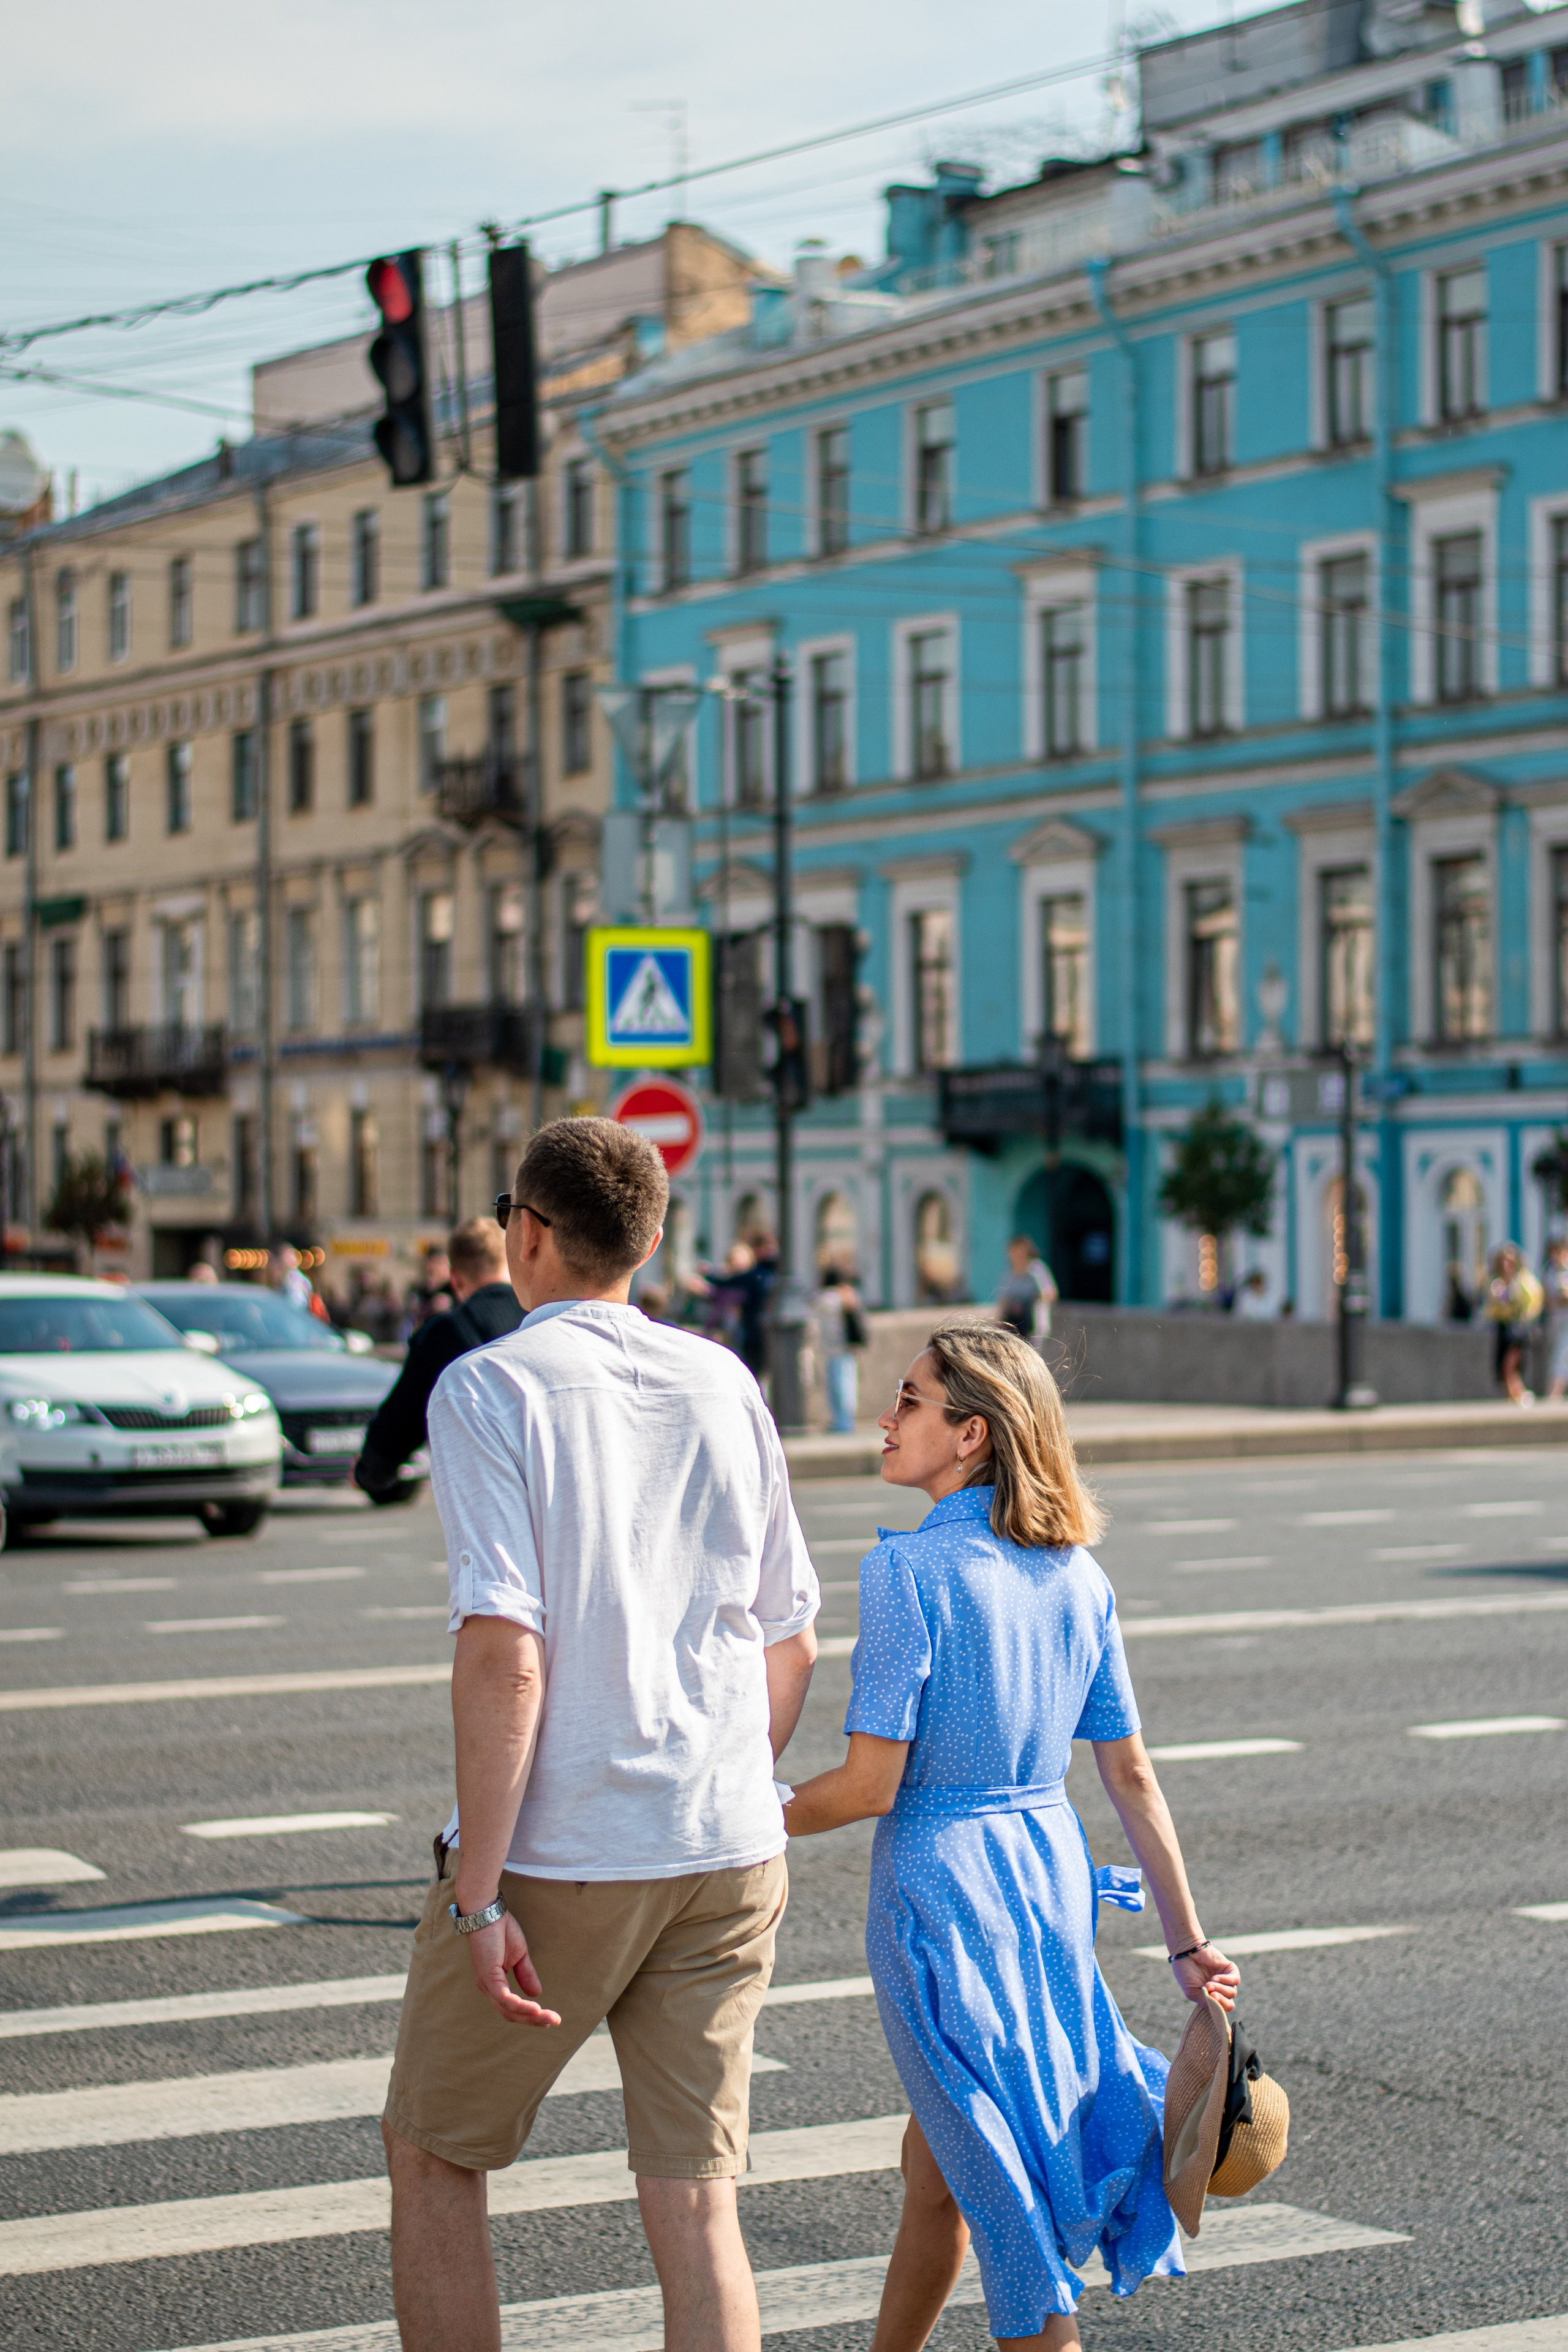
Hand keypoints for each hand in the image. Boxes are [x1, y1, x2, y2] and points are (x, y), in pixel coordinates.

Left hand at [462, 1906, 561, 2026]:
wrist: (488, 1913)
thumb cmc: (500, 1930)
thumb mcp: (519, 1956)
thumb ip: (526, 1975)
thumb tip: (537, 1994)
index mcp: (494, 1984)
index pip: (512, 2007)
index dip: (530, 2015)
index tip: (549, 2018)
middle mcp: (488, 1988)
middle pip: (511, 2014)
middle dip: (533, 2020)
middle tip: (554, 2022)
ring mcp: (487, 1984)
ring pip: (509, 2010)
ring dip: (530, 2016)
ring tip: (548, 2018)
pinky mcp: (489, 1977)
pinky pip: (505, 1998)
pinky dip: (520, 2006)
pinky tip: (535, 2008)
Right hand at [1171, 1942, 1239, 2010]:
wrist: (1185, 1951)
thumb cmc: (1185, 1971)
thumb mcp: (1191, 1991)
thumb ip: (1204, 2001)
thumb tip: (1216, 2009)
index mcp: (1210, 1998)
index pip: (1220, 2010)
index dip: (1217, 2010)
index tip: (1209, 2003)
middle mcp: (1220, 1991)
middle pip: (1229, 2005)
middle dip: (1221, 2002)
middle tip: (1211, 1995)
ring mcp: (1225, 1981)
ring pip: (1232, 1993)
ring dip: (1220, 1989)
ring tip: (1209, 1984)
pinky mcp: (1230, 1969)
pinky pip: (1235, 1980)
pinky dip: (1226, 1981)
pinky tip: (1215, 1977)